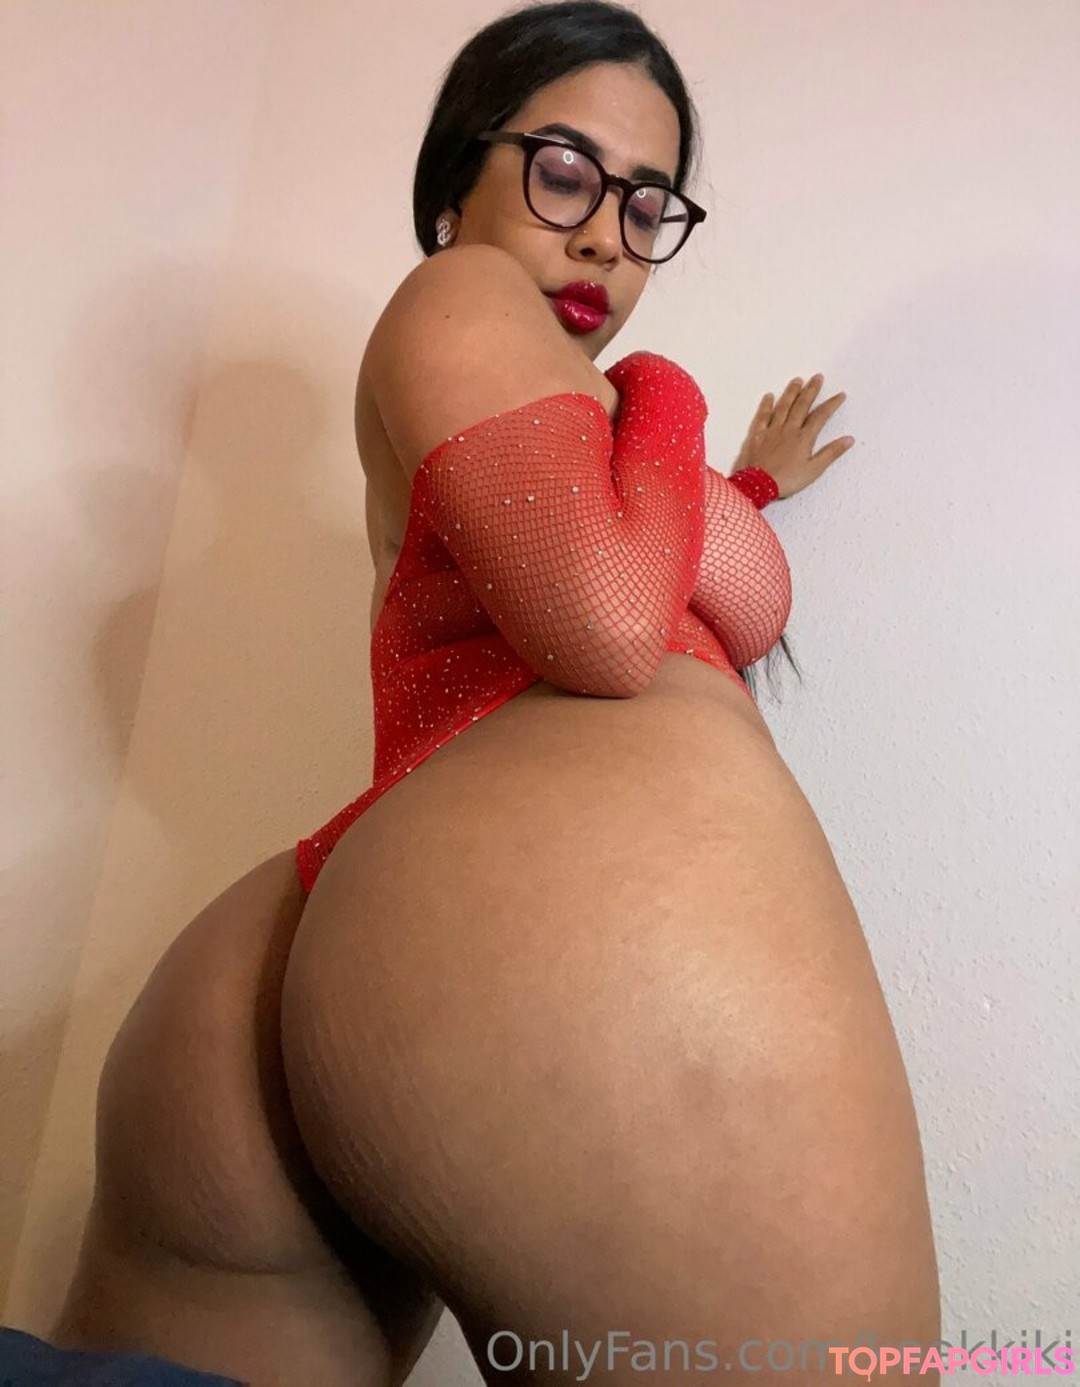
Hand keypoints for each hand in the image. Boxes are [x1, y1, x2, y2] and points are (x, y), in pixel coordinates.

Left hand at [732, 374, 853, 499]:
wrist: (757, 486)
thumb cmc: (786, 480)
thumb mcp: (814, 470)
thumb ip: (831, 453)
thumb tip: (849, 440)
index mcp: (803, 438)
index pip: (821, 416)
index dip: (831, 404)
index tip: (840, 395)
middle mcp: (788, 430)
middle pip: (802, 405)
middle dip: (811, 390)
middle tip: (818, 377)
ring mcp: (771, 431)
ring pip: (783, 406)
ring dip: (791, 392)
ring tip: (797, 380)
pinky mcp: (756, 435)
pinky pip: (762, 416)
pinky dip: (766, 405)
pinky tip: (769, 396)